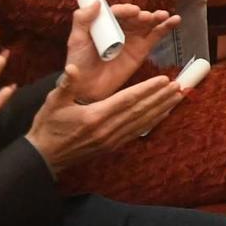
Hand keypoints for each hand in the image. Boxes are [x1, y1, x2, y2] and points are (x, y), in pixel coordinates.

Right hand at [23, 70, 183, 174]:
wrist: (44, 156)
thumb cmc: (48, 126)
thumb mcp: (53, 103)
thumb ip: (66, 85)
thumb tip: (72, 68)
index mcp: (95, 116)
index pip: (127, 100)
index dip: (147, 89)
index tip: (164, 79)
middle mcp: (107, 129)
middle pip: (140, 111)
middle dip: (161, 97)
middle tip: (180, 85)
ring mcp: (111, 140)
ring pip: (142, 121)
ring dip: (162, 108)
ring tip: (179, 96)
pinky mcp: (112, 146)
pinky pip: (137, 132)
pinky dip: (153, 121)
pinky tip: (164, 113)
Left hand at [63, 0, 181, 103]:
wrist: (87, 89)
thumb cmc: (79, 64)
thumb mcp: (76, 41)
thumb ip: (82, 21)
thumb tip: (96, 2)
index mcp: (105, 23)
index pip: (117, 12)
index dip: (125, 10)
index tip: (132, 11)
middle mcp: (121, 28)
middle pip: (134, 16)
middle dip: (142, 15)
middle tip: (144, 18)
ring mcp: (133, 38)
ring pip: (148, 23)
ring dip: (156, 17)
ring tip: (163, 15)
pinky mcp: (142, 50)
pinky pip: (156, 35)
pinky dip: (167, 27)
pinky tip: (175, 20)